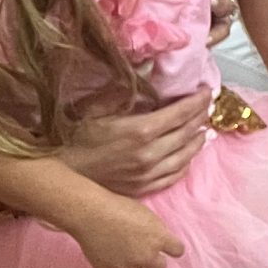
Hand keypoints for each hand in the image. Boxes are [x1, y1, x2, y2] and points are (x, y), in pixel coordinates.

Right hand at [61, 89, 211, 197]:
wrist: (60, 174)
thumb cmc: (74, 136)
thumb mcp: (97, 106)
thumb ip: (124, 92)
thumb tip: (145, 78)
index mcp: (141, 130)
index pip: (182, 112)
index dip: (198, 100)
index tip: (207, 91)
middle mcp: (150, 154)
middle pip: (188, 132)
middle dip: (201, 116)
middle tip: (207, 106)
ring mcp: (148, 174)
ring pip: (186, 156)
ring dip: (198, 140)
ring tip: (204, 129)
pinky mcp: (143, 189)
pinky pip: (174, 175)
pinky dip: (186, 162)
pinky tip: (188, 155)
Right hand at [70, 192, 184, 267]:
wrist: (92, 212)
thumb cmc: (119, 206)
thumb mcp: (146, 213)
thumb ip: (155, 230)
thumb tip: (159, 239)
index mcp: (159, 238)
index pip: (178, 251)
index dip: (173, 249)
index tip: (168, 247)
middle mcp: (146, 256)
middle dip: (153, 262)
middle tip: (145, 255)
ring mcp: (127, 266)